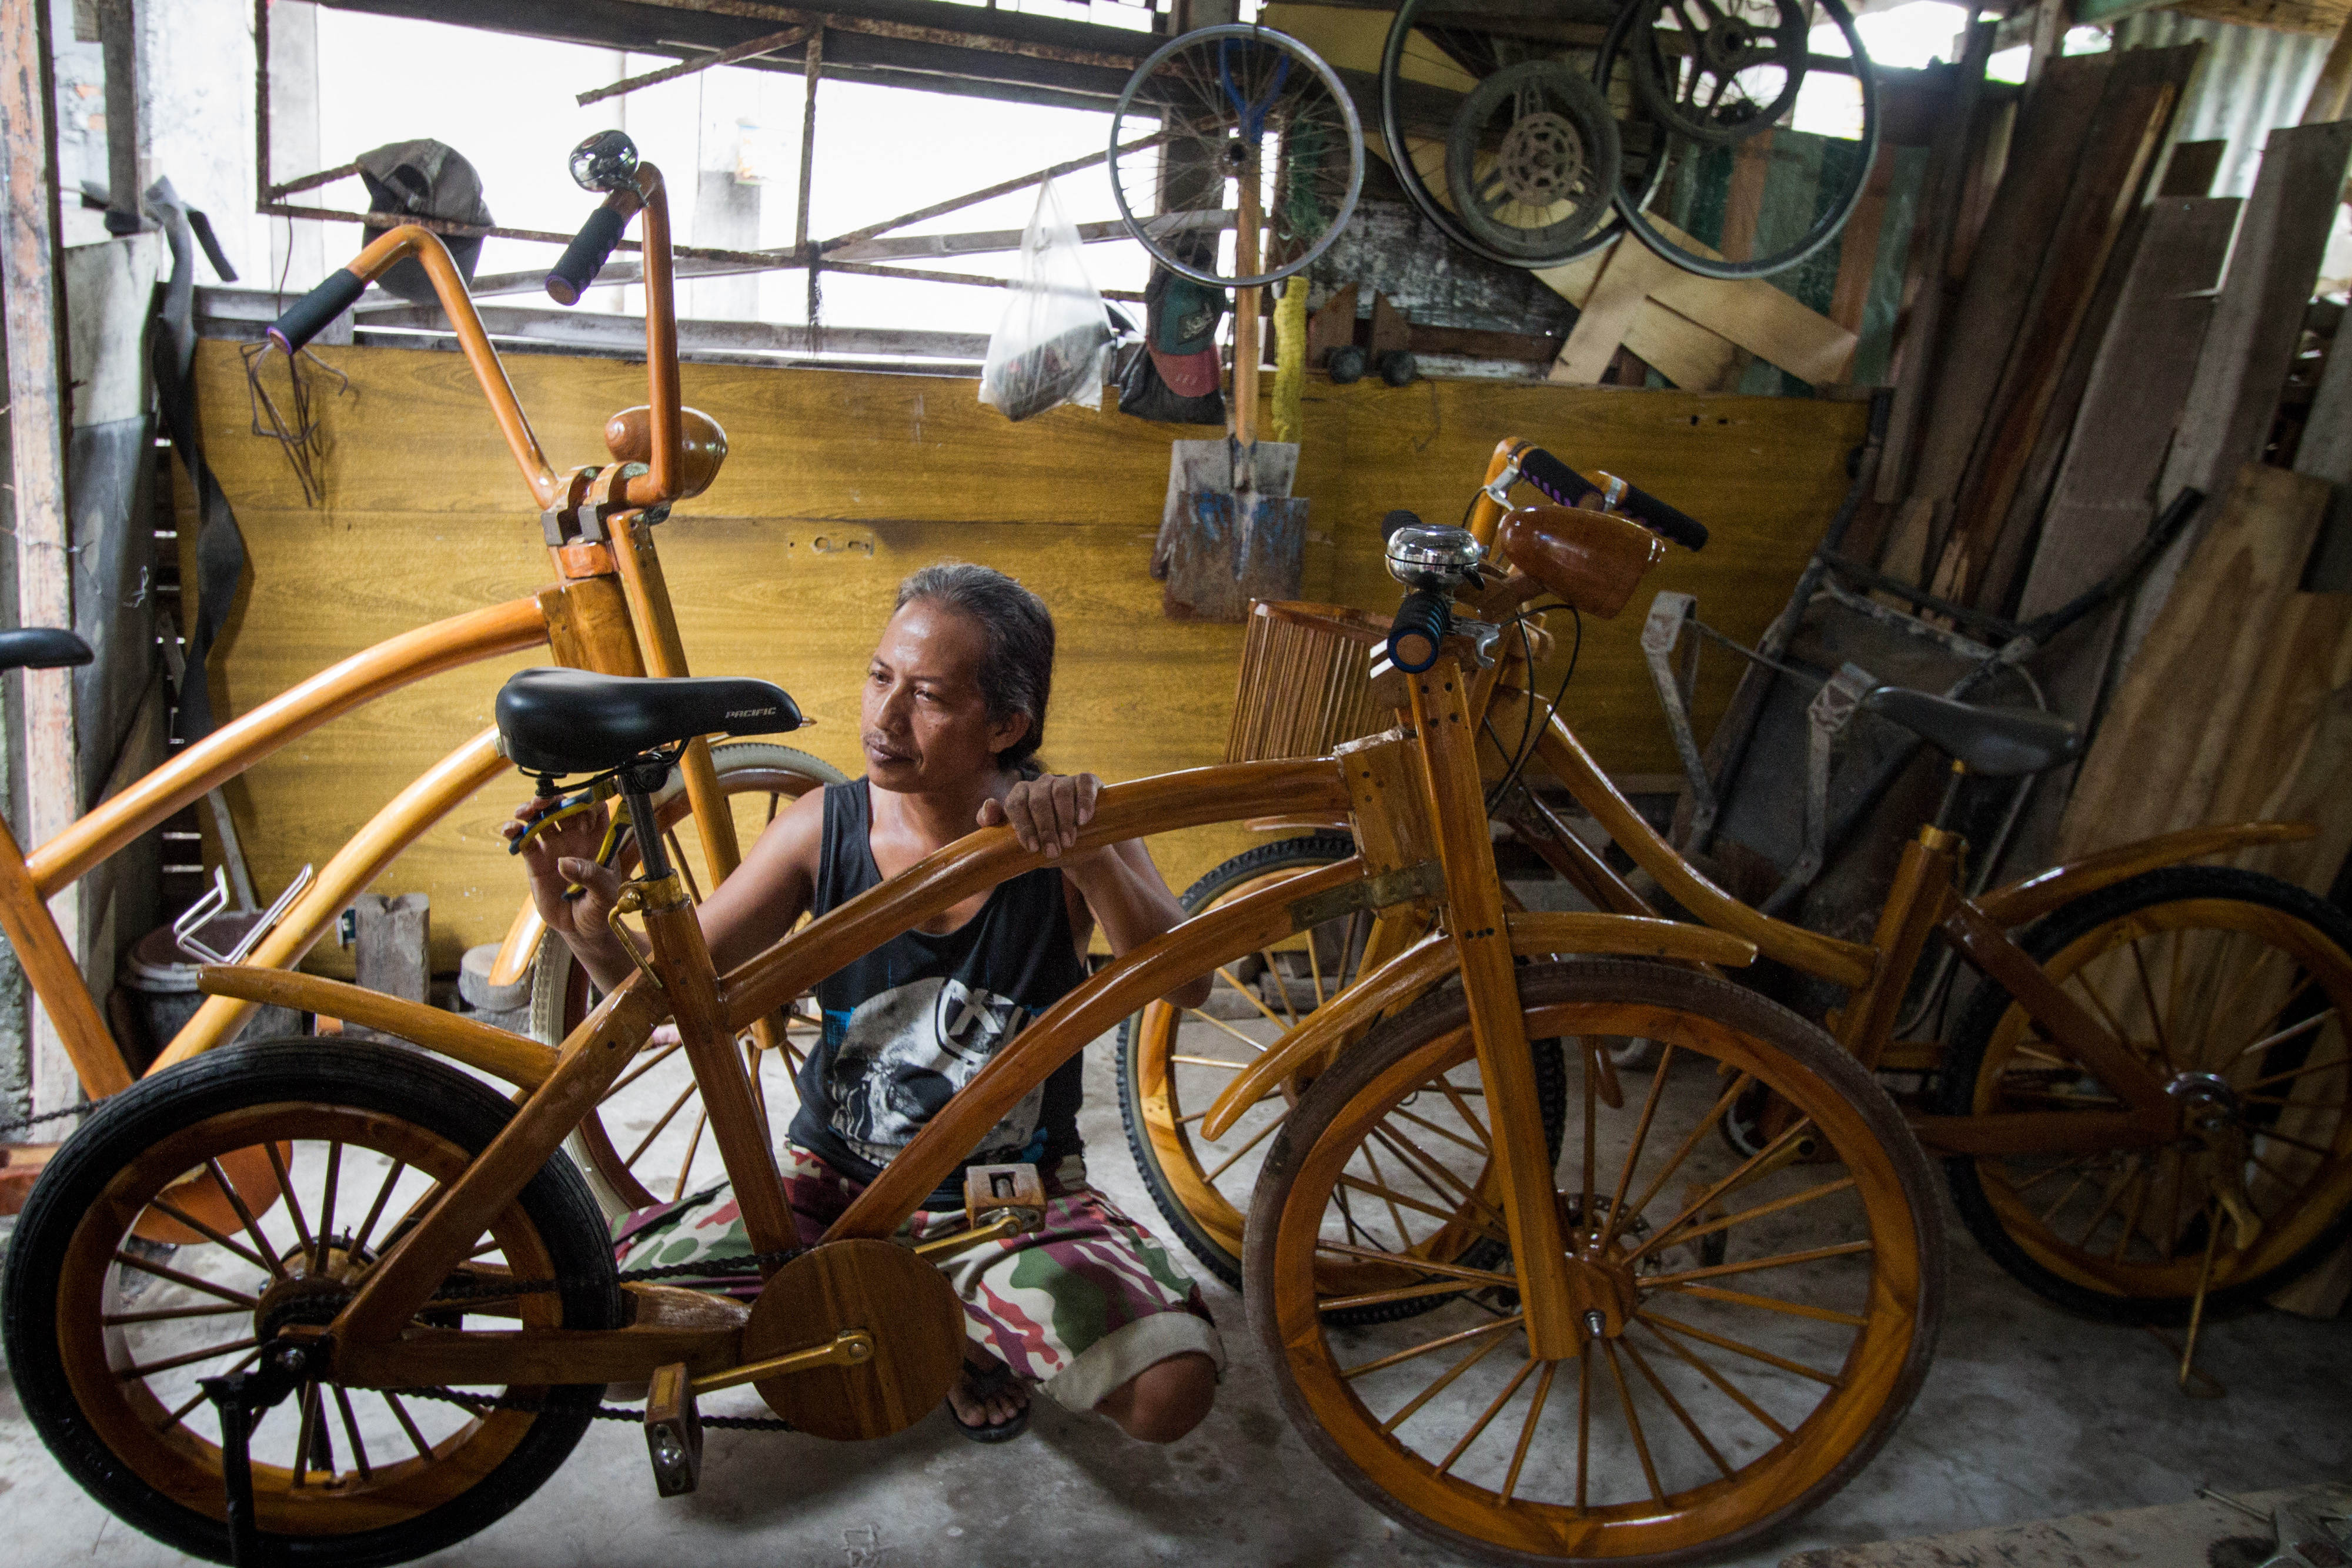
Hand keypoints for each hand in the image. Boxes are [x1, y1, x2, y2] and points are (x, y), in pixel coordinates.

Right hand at [501, 796, 627, 952]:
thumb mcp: (604, 893)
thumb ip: (589, 875)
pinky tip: (510, 829)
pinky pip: (524, 840)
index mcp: (599, 838)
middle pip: (563, 807)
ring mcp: (554, 847)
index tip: (580, 814)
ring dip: (531, 810)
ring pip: (541, 819)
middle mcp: (576, 837)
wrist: (582, 927)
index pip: (594, 809)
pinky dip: (514, 831)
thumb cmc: (601, 907)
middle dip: (553, 800)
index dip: (587, 804)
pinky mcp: (535, 860)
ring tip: (524, 812)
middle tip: (543, 802)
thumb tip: (563, 862)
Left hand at [979, 772, 1101, 861]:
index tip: (1032, 848)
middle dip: (1045, 829)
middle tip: (1053, 851)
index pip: (1015, 804)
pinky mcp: (1087, 781)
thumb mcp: (1020, 842)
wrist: (1080, 849)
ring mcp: (1064, 780)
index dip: (1023, 826)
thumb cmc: (1045, 843)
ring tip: (1068, 842)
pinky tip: (1083, 819)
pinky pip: (1085, 785)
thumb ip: (995, 825)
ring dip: (1064, 820)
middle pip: (1038, 800)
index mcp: (1020, 795)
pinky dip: (1084, 801)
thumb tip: (989, 805)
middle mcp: (1041, 784)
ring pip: (1061, 792)